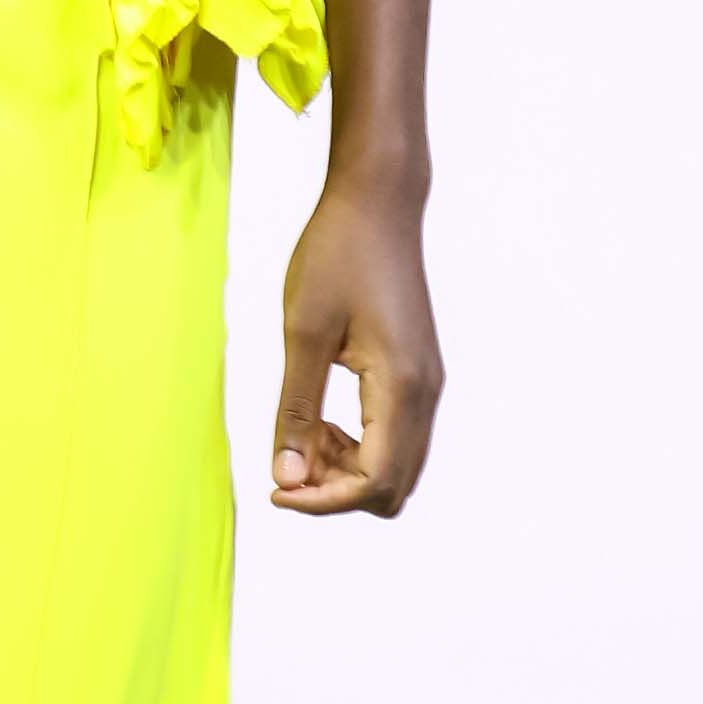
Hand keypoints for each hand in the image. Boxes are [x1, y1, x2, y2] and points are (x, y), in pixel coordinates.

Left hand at [271, 165, 442, 517]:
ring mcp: (427, 384)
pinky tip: (322, 418)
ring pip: (397, 466)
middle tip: (287, 462)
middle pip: (393, 487)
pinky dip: (359, 446)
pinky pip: (396, 436)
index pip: (374, 481)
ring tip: (300, 437)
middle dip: (337, 491)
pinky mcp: (418, 373)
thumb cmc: (338, 256)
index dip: (323, 501)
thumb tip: (288, 479)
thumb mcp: (304, 334)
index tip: (275, 490)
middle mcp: (426, 394)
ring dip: (347, 469)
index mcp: (402, 387)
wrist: (378, 202)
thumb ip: (297, 412)